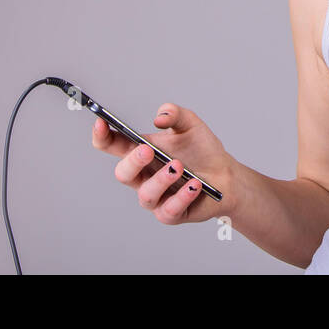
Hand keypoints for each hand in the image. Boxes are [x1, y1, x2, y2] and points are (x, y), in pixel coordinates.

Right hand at [91, 103, 236, 223]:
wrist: (226, 174)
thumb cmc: (201, 150)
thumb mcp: (190, 124)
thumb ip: (175, 113)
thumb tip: (159, 118)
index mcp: (140, 152)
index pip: (112, 145)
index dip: (102, 136)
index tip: (101, 123)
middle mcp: (143, 177)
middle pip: (123, 174)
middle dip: (133, 162)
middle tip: (148, 150)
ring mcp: (156, 197)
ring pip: (145, 195)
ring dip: (161, 180)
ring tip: (178, 166)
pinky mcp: (171, 214)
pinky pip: (170, 211)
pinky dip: (182, 196)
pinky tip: (194, 184)